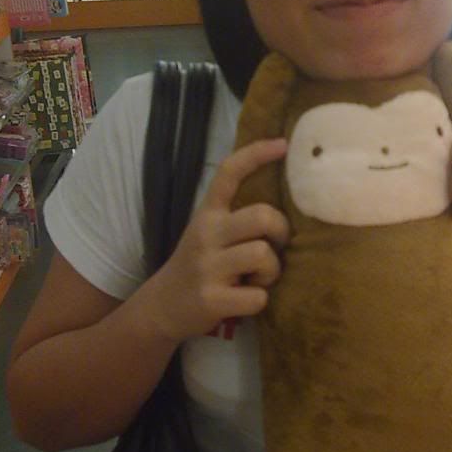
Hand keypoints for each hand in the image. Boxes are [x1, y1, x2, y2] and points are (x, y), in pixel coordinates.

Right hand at [146, 139, 288, 342]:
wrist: (162, 307)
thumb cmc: (200, 265)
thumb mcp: (210, 232)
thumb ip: (238, 216)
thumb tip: (290, 202)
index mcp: (208, 213)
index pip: (229, 172)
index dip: (257, 154)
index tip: (283, 144)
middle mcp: (206, 233)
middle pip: (263, 216)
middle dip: (280, 231)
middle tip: (275, 246)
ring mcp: (207, 267)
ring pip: (263, 255)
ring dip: (271, 271)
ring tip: (256, 278)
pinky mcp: (211, 299)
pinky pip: (257, 296)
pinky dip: (259, 300)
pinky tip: (244, 299)